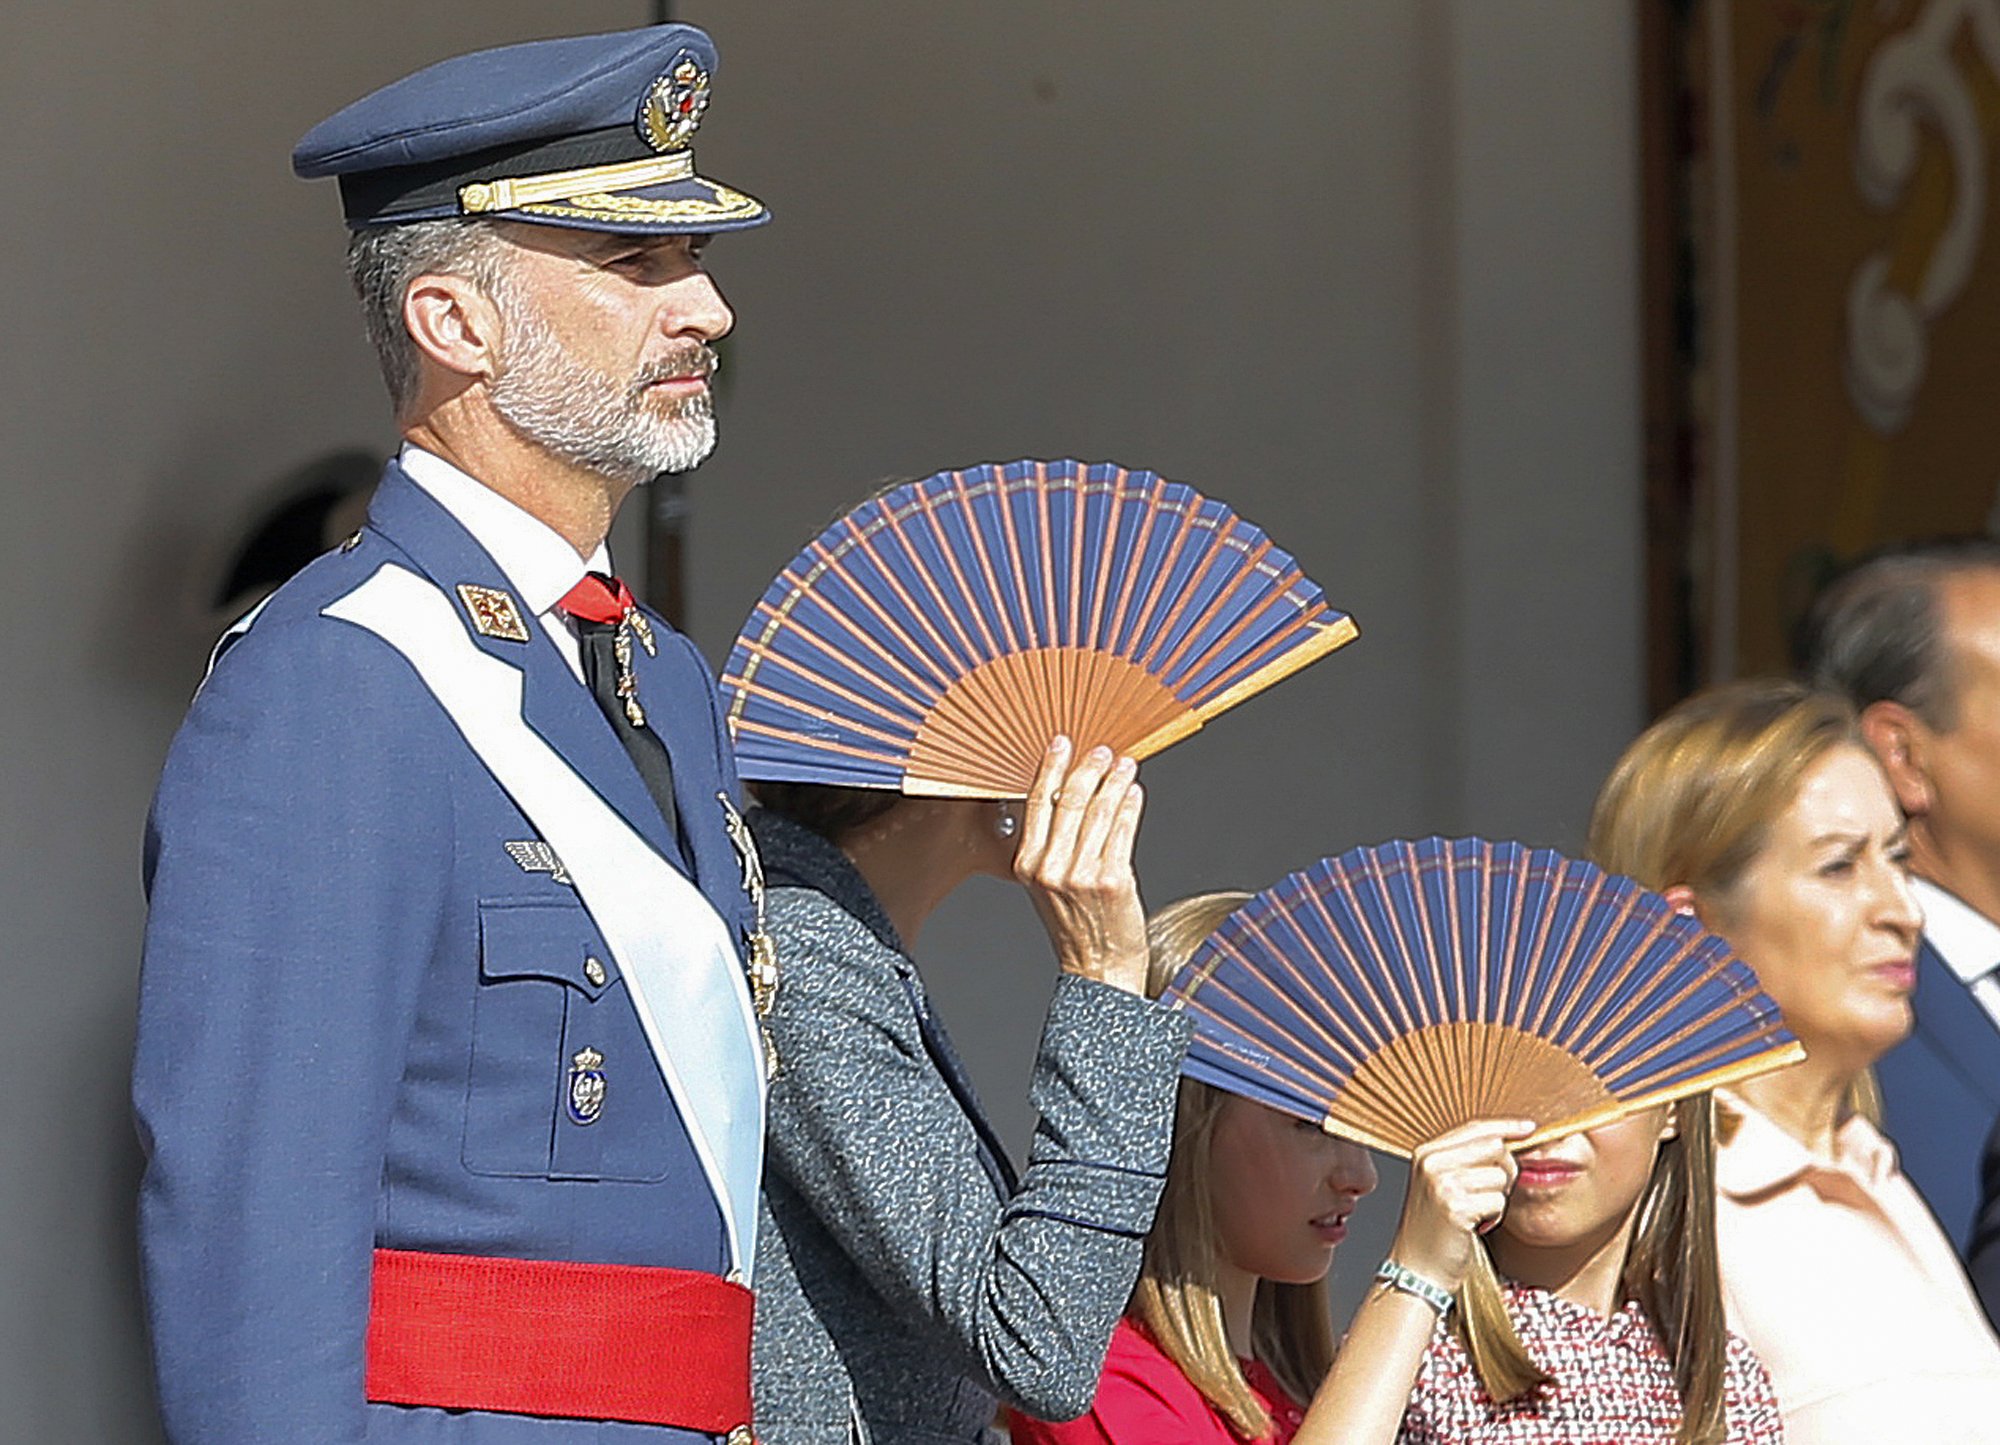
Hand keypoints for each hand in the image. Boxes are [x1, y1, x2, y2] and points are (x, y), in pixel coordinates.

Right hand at [1012, 737, 1148, 995]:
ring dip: (1114, 782)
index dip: (1050, 769)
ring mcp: (1080, 874)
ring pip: (1097, 811)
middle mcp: (1049, 868)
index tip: (1062, 744)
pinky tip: (1135, 792)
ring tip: (1125, 764)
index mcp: (1027, 865)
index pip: (1037, 804)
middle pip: (1067, 801)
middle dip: (1087, 769)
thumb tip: (1073, 794)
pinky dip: (1130, 806)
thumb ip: (1055, 844)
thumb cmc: (1078, 927)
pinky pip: (1121, 831)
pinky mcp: (1111, 880)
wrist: (1098, 971)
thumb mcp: (1050, 884)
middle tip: (1102, 750)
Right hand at [1387, 1119, 1532, 1291]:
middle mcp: (1431, 1162)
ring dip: (1499, 1198)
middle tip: (1490, 1194)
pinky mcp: (1455, 1207)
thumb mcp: (1441, 1184)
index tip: (1530, 1129)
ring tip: (1476, 1212)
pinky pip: (1498, 1201)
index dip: (1507, 1127)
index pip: (1476, 1127)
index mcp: (1427, 1152)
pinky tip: (1475, 1226)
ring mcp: (1441, 1184)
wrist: (1417, 1269)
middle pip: (1494, 1147)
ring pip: (1500, 1175)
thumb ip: (1466, 1158)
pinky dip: (1494, 1217)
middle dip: (1505, 1170)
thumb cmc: (1436, 1229)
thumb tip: (1509, 1140)